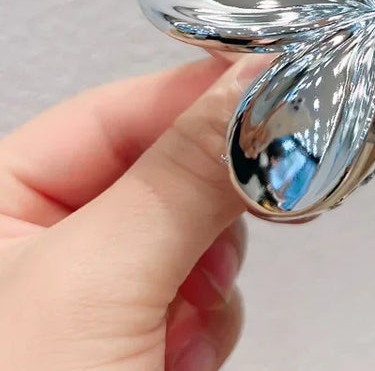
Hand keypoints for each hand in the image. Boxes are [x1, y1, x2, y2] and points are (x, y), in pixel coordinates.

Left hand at [0, 56, 262, 369]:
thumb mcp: (98, 284)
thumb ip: (183, 174)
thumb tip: (257, 82)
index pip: (123, 109)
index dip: (205, 96)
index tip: (284, 84)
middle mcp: (39, 237)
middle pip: (166, 169)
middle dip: (212, 203)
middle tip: (259, 206)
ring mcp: (89, 289)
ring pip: (193, 233)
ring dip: (209, 276)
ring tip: (182, 327)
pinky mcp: (130, 334)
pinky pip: (197, 292)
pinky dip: (206, 322)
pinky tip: (180, 362)